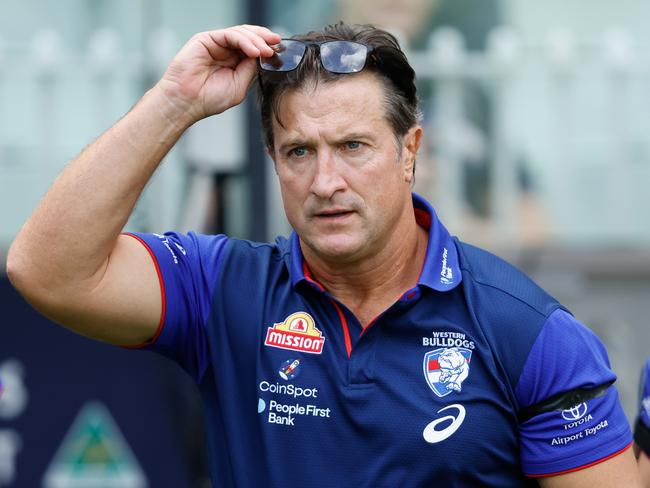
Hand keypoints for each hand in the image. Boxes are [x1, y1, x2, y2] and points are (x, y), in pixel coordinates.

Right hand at [156, 25, 280, 124]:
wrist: (187, 102)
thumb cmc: (208, 99)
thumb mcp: (239, 86)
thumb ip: (250, 70)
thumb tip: (262, 56)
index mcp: (233, 62)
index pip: (253, 48)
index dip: (267, 47)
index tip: (280, 50)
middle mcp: (225, 51)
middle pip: (249, 36)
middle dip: (265, 39)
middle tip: (276, 44)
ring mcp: (216, 44)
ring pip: (241, 33)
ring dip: (257, 41)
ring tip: (266, 51)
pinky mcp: (206, 39)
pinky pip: (230, 35)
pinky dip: (244, 41)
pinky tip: (254, 52)